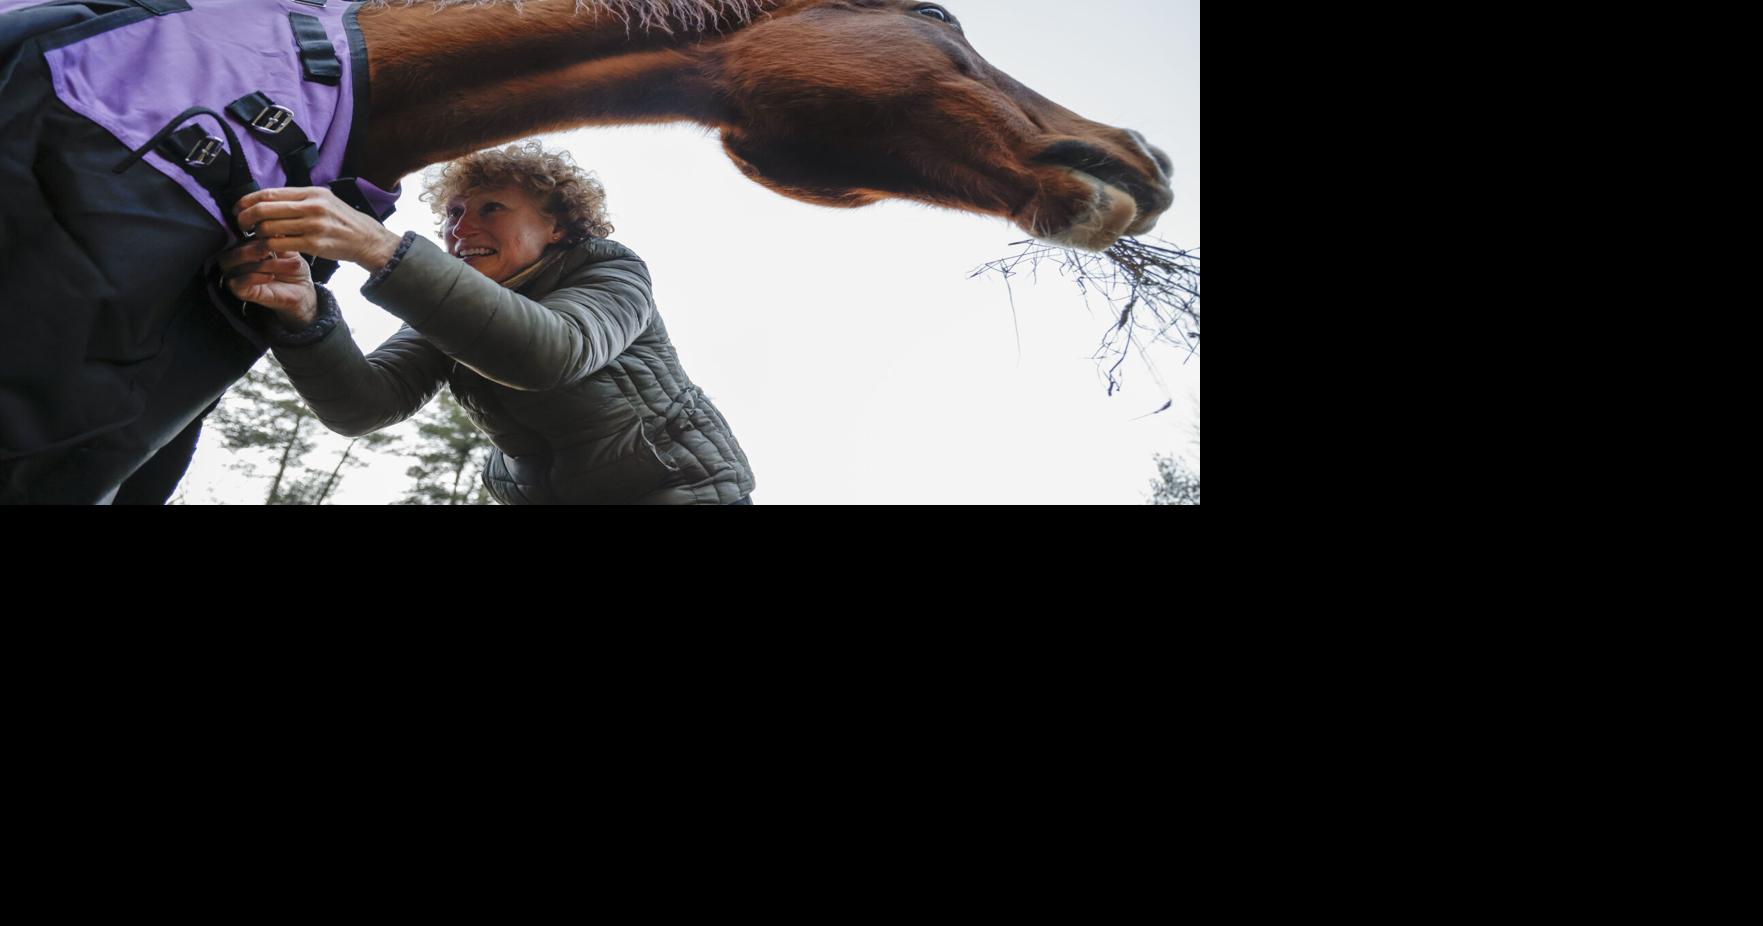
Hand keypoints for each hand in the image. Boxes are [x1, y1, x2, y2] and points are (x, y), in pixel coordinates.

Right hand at [218, 240, 318, 330]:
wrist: (303, 289)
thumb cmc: (292, 265)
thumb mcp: (286, 246)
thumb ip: (274, 235)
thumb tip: (267, 220)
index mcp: (243, 246)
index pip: (234, 236)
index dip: (249, 235)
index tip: (271, 235)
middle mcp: (235, 260)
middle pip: (232, 251)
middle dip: (254, 249)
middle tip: (272, 250)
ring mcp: (236, 276)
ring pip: (238, 267)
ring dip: (265, 265)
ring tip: (287, 265)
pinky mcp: (241, 292)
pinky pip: (238, 283)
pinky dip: (255, 277)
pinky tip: (271, 276)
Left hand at [234, 187, 401, 270]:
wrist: (366, 239)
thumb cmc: (341, 220)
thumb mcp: (323, 200)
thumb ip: (297, 198)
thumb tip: (266, 200)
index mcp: (311, 192)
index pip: (269, 193)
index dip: (247, 200)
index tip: (238, 208)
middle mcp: (311, 206)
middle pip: (265, 209)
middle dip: (246, 218)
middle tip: (241, 225)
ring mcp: (313, 225)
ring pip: (269, 228)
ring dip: (256, 234)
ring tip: (255, 237)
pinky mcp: (314, 244)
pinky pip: (280, 244)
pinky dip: (268, 246)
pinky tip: (267, 247)